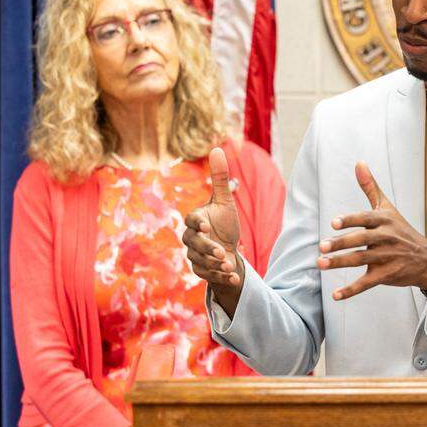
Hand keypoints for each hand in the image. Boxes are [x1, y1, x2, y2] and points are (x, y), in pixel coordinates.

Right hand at [182, 147, 243, 313]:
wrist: (227, 250)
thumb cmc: (224, 223)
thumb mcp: (225, 202)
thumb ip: (220, 179)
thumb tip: (217, 148)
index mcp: (196, 220)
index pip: (192, 220)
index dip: (197, 223)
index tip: (206, 226)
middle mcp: (191, 239)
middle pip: (194, 243)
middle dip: (208, 248)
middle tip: (222, 252)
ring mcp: (194, 256)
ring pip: (200, 261)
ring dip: (216, 264)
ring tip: (230, 264)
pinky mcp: (201, 270)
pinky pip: (208, 275)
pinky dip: (222, 278)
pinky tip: (234, 278)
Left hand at [318, 162, 426, 300]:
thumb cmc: (403, 232)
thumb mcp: (389, 208)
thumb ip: (371, 187)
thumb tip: (359, 162)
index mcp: (385, 221)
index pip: (366, 219)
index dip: (350, 221)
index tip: (334, 223)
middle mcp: (387, 238)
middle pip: (362, 240)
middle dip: (342, 244)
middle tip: (322, 247)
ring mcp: (388, 257)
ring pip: (361, 260)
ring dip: (340, 263)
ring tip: (321, 264)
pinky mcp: (387, 275)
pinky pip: (367, 282)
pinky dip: (351, 290)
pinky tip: (335, 294)